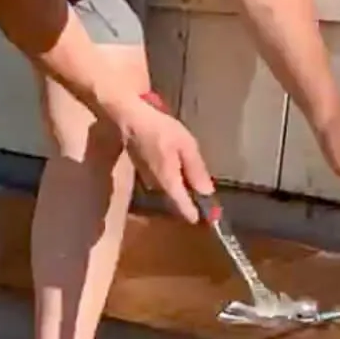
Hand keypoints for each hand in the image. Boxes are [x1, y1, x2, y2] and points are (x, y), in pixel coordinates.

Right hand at [114, 96, 214, 222]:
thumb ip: (196, 170)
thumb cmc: (160, 130)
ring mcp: (148, 180)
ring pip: (169, 193)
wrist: (131, 119)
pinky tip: (181, 173)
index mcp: (168, 182)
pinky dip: (174, 182)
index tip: (209, 219)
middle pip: (176, 202)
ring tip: (197, 188)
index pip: (183, 207)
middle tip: (207, 202)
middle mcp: (156, 186)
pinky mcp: (144, 172)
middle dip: (192, 203)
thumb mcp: (186, 146)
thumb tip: (207, 193)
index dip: (196, 214)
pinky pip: (164, 183)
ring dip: (183, 193)